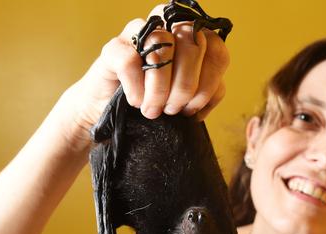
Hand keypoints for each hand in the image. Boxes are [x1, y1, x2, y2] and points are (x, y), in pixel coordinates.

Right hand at [62, 4, 229, 146]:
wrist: (109, 113)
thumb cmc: (152, 103)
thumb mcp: (186, 99)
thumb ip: (205, 90)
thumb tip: (212, 91)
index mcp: (192, 39)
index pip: (216, 50)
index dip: (209, 83)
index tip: (193, 108)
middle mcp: (168, 28)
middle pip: (192, 44)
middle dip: (185, 87)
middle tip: (172, 110)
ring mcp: (139, 33)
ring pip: (161, 46)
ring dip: (160, 89)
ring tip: (153, 110)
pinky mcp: (113, 47)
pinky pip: (131, 61)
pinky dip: (137, 88)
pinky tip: (136, 102)